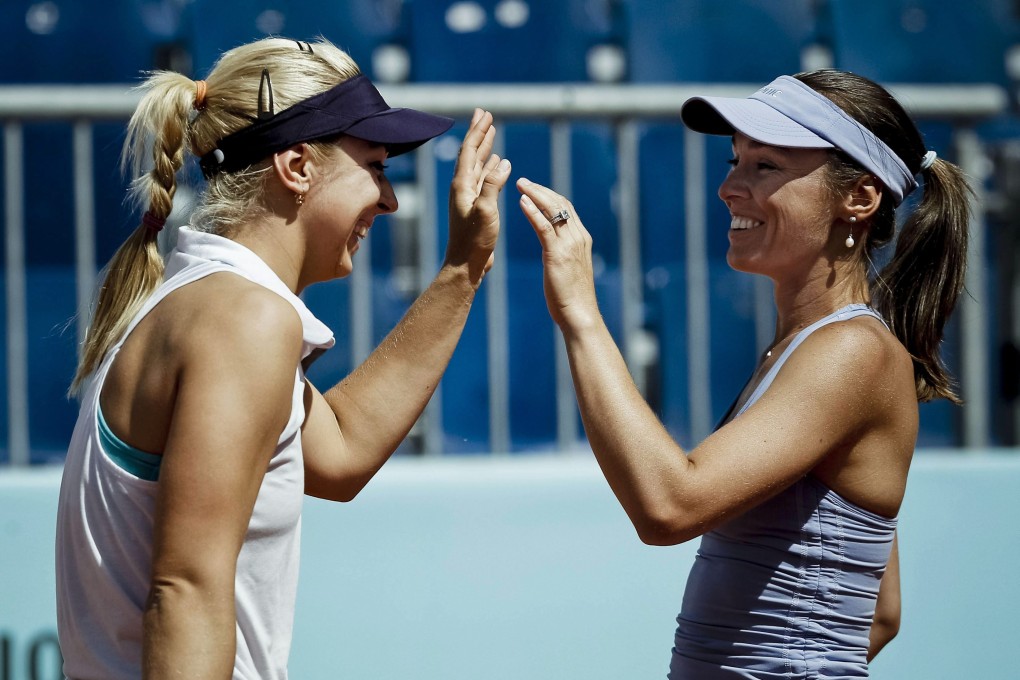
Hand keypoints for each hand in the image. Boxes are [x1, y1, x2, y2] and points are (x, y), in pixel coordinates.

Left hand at [445, 109, 510, 283]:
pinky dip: (490, 167)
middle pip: (471, 153)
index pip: (470, 151)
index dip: (477, 131)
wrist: (466, 264)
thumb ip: (492, 185)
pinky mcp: (476, 206)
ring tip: (491, 133)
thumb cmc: (474, 240)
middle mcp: (463, 187)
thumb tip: (503, 162)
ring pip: (477, 165)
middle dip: (479, 133)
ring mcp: (469, 196)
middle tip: (485, 115)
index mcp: (462, 185)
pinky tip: (497, 163)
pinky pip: (483, 179)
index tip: (485, 114)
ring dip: (485, 148)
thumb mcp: (486, 210)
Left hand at [517, 178, 599, 331]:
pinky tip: (521, 202)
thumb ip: (564, 255)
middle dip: (541, 189)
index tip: (534, 188)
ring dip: (535, 194)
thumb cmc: (572, 298)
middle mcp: (578, 237)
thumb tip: (555, 250)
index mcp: (582, 239)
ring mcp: (570, 244)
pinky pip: (544, 227)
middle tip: (523, 180)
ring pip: (553, 210)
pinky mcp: (558, 254)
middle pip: (560, 203)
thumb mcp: (569, 270)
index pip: (567, 208)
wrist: (580, 314)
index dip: (550, 195)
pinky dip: (533, 212)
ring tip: (520, 184)